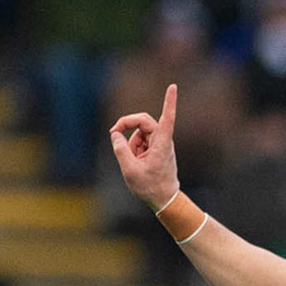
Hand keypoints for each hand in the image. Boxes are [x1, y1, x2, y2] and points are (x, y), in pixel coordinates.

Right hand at [109, 83, 179, 209]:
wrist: (164, 199)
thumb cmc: (150, 187)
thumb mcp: (129, 169)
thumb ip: (120, 149)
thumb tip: (115, 134)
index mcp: (162, 143)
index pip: (167, 118)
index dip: (169, 101)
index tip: (173, 86)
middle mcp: (163, 140)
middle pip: (144, 121)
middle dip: (127, 124)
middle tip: (113, 132)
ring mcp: (160, 144)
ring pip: (140, 133)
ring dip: (130, 142)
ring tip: (131, 161)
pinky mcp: (156, 149)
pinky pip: (140, 142)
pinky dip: (133, 148)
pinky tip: (135, 162)